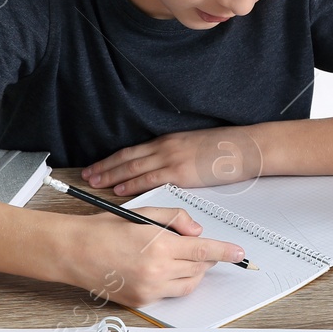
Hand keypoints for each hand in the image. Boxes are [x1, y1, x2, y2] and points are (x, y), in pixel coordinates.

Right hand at [65, 206, 245, 307]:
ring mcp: (149, 289)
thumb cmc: (106, 229)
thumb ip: (176, 220)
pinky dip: (172, 282)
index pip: (204, 250)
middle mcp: (157, 271)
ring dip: (192, 272)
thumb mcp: (145, 213)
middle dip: (205, 258)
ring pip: (188, 285)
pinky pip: (169, 294)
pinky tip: (159, 269)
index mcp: (160, 245)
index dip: (225, 252)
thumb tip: (197, 232)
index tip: (239, 253)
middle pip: (199, 268)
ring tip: (179, 258)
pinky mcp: (141, 301)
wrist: (74, 251)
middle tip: (197, 248)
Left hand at [82, 126, 264, 194]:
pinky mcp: (180, 172)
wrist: (246, 148)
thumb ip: (178, 157)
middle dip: (105, 167)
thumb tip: (165, 170)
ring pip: (133, 168)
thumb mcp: (196, 148)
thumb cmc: (226, 150)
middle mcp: (166, 147)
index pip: (133, 151)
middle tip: (86, 175)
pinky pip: (149, 179)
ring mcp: (172, 159)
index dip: (113, 160)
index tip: (97, 165)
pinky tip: (118, 190)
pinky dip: (131, 185)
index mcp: (169, 141)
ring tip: (94, 183)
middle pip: (127, 158)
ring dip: (111, 176)